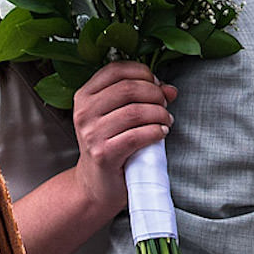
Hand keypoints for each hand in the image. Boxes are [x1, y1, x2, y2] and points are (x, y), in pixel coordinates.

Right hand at [69, 61, 175, 218]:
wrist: (97, 184)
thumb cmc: (111, 145)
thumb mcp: (120, 115)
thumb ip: (142, 96)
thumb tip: (170, 89)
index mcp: (84, 96)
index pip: (116, 69)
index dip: (142, 72)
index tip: (156, 83)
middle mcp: (84, 112)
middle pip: (128, 88)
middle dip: (155, 94)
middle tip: (165, 104)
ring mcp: (91, 134)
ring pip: (135, 111)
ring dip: (159, 114)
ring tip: (166, 120)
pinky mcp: (103, 154)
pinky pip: (136, 136)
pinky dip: (155, 132)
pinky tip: (161, 133)